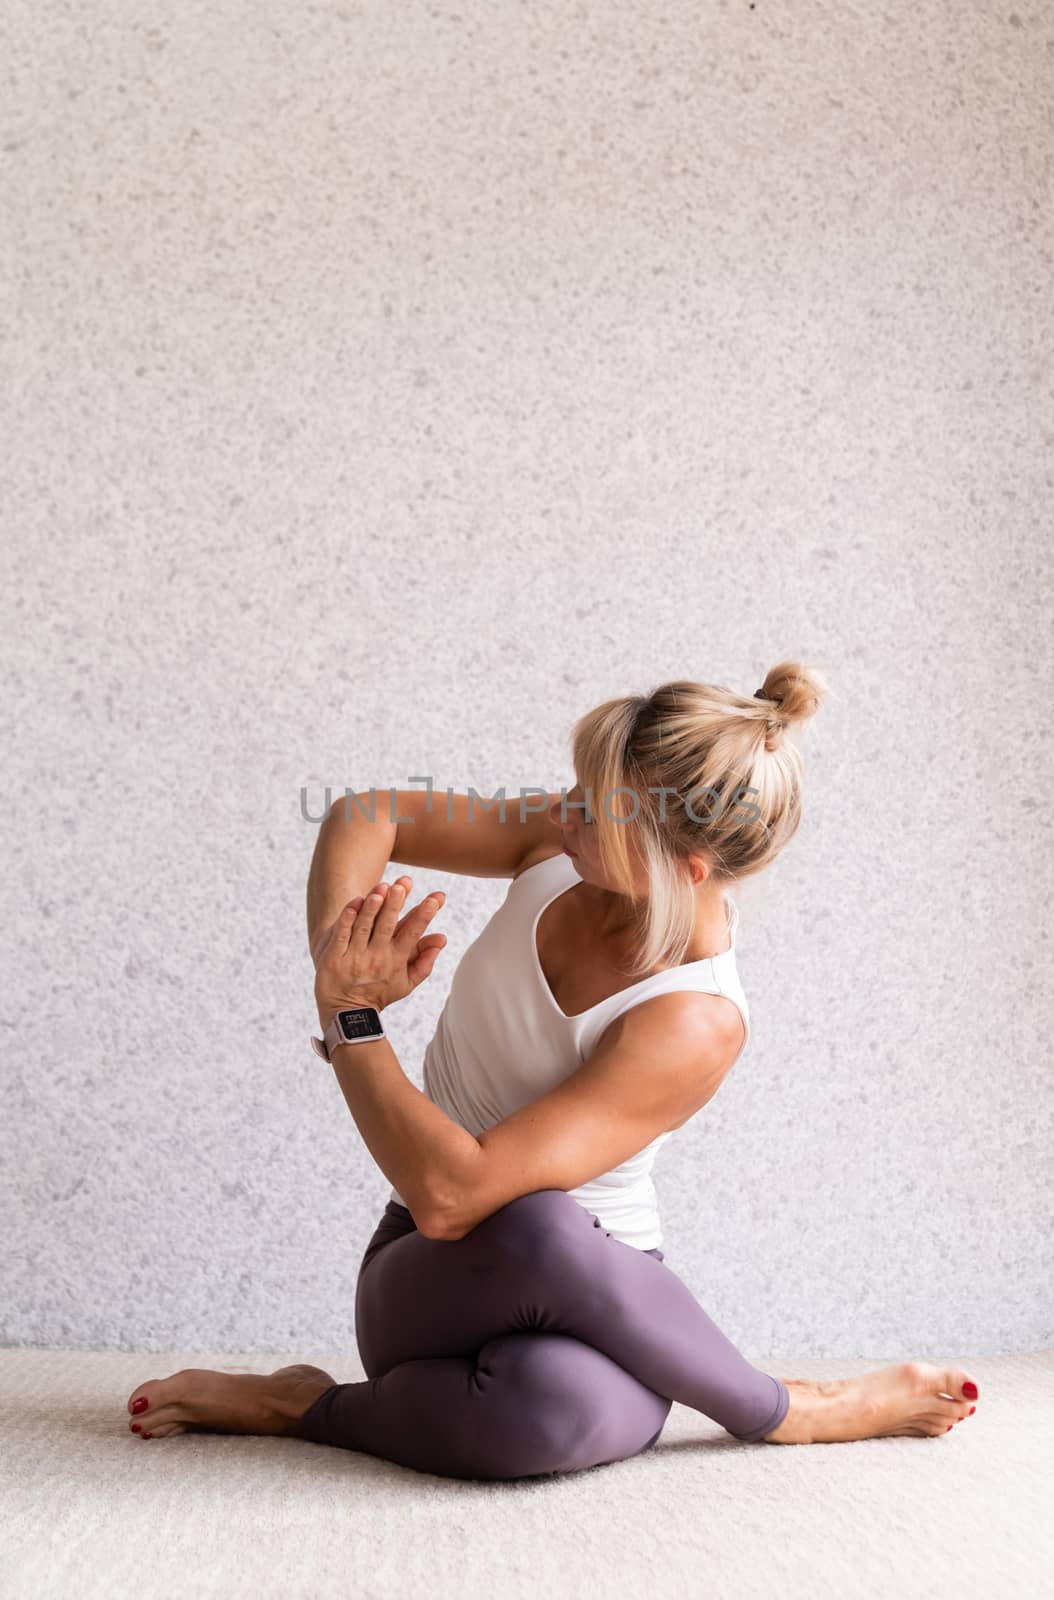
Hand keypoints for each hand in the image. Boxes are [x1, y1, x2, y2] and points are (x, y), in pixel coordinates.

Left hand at [313, 875, 446, 1023]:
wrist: (347, 1011)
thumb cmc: (380, 992)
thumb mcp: (406, 982)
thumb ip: (425, 961)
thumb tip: (442, 938)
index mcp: (396, 961)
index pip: (412, 933)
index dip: (424, 915)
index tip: (435, 898)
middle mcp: (376, 957)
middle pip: (387, 925)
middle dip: (395, 904)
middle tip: (403, 884)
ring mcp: (354, 956)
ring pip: (364, 926)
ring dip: (372, 907)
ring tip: (381, 887)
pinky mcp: (334, 958)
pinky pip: (341, 934)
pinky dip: (348, 918)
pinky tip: (355, 902)